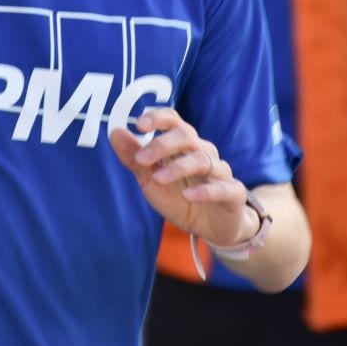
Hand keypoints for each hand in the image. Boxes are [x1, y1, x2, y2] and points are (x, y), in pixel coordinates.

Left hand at [108, 108, 254, 247]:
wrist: (212, 227)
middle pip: (187, 137)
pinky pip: (223, 188)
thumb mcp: (151, 180)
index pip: (174, 121)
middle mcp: (204, 152)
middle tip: (141, 160)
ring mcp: (220, 172)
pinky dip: (205, 191)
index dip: (158, 118)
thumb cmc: (181, 197)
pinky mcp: (232, 194)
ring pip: (203, 160)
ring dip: (179, 167)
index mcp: (184, 145)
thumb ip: (134, 158)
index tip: (139, 124)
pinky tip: (188, 196)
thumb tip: (114, 132)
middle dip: (162, 145)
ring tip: (158, 178)